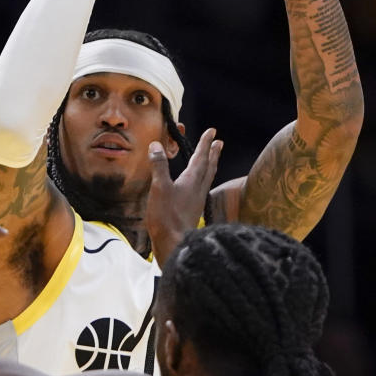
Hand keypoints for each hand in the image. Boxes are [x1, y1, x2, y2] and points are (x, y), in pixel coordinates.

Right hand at [146, 128, 221, 264]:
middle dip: (212, 153)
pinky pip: (201, 190)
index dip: (205, 143)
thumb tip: (156, 145)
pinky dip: (202, 181)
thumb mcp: (159, 188)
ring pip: (207, 178)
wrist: (174, 244)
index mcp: (192, 181)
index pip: (200, 157)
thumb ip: (159, 166)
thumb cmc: (167, 217)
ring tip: (212, 160)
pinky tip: (198, 186)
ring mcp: (197, 201)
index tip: (212, 131)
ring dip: (210, 166)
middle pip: (208, 167)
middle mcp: (198, 189)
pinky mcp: (193, 211)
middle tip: (219, 142)